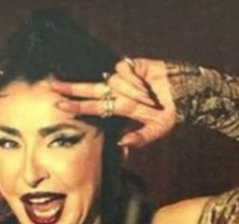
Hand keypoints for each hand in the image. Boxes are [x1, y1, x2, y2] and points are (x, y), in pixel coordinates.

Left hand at [48, 57, 177, 148]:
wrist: (187, 93)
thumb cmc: (171, 112)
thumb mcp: (156, 130)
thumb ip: (138, 137)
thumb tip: (120, 143)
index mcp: (120, 108)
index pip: (92, 107)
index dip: (76, 106)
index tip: (59, 107)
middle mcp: (118, 92)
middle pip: (88, 88)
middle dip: (70, 88)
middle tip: (51, 87)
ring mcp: (124, 78)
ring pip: (113, 82)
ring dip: (129, 92)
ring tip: (147, 98)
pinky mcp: (132, 65)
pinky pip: (123, 71)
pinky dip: (134, 80)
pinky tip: (146, 85)